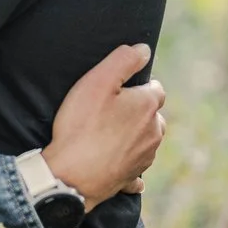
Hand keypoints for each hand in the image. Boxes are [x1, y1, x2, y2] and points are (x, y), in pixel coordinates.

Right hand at [42, 43, 164, 206]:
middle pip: (153, 115)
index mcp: (148, 107)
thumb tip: (144, 50)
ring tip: (105, 132)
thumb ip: (123, 60)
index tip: (117, 89)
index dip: (137, 86)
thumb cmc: (82, 126)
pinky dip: (127, 162)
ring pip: (146, 140)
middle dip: (137, 111)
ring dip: (133, 134)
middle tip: (108, 109)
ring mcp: (144, 157)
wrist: (72, 175)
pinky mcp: (131, 177)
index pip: (155, 88)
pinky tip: (113, 161)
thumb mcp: (97, 81)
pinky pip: (134, 168)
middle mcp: (154, 133)